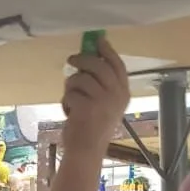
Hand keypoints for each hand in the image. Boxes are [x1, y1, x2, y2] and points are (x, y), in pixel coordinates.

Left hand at [60, 36, 129, 156]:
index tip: (98, 40)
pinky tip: (69, 112)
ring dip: (70, 86)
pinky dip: (66, 101)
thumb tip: (89, 57)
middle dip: (82, 59)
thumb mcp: (106, 104)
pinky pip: (70, 92)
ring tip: (71, 99)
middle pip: (98, 65)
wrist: (87, 151)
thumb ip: (102, 83)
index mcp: (123, 93)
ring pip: (80, 78)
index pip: (117, 65)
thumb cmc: (93, 126)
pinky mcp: (86, 107)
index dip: (107, 50)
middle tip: (72, 60)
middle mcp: (116, 95)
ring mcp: (102, 101)